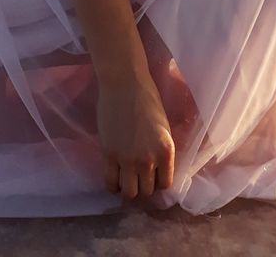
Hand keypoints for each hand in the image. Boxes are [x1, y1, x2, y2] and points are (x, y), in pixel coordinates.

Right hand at [97, 69, 175, 199]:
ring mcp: (127, 159)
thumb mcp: (164, 127)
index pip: (165, 185)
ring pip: (129, 192)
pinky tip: (114, 178)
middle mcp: (148, 159)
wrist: (124, 83)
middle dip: (143, 186)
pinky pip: (110, 183)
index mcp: (166, 150)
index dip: (158, 182)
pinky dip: (112, 186)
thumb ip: (161, 149)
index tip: (153, 176)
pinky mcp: (109, 154)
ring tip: (126, 179)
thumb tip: (157, 168)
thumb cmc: (147, 98)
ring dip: (128, 188)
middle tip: (138, 176)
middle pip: (146, 191)